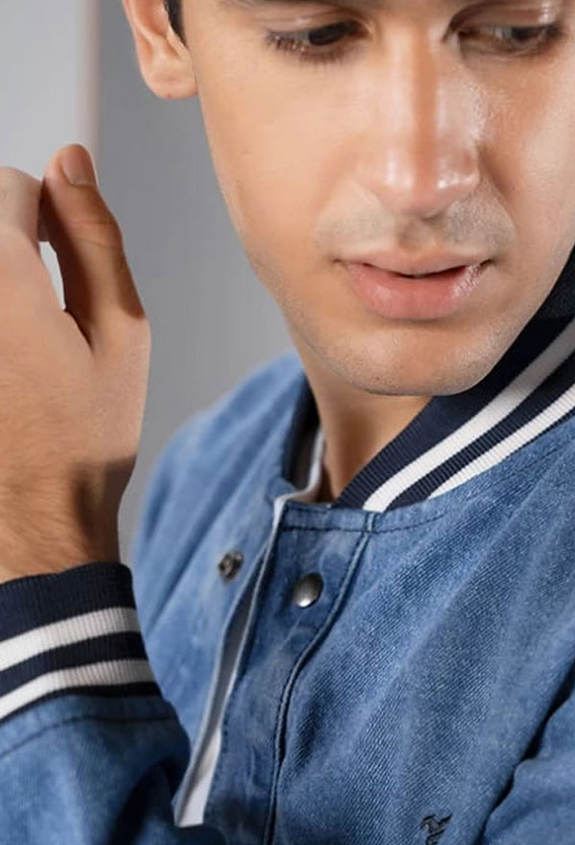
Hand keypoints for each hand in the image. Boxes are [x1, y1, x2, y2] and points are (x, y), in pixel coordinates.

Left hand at [0, 144, 149, 582]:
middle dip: (9, 240)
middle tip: (40, 308)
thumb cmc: (88, 433)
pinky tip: (6, 362)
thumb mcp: (123, 333)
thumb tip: (71, 159)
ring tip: (17, 339)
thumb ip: (96, 238)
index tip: (64, 270)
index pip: (8, 186)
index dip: (47, 218)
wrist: (32, 516)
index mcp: (4, 282)